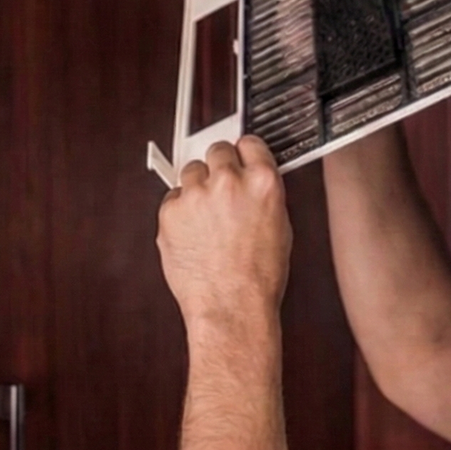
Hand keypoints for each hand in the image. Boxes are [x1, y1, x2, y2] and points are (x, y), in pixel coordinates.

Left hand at [156, 137, 291, 337]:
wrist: (231, 307)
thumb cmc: (258, 278)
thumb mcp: (280, 227)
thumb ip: (263, 195)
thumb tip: (252, 181)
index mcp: (262, 183)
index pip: (250, 143)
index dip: (244, 152)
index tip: (240, 157)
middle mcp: (228, 182)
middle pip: (217, 150)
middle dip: (219, 167)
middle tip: (221, 189)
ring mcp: (196, 195)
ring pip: (192, 171)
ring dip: (198, 187)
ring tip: (207, 219)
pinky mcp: (170, 211)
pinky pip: (173, 199)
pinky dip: (180, 212)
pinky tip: (193, 234)